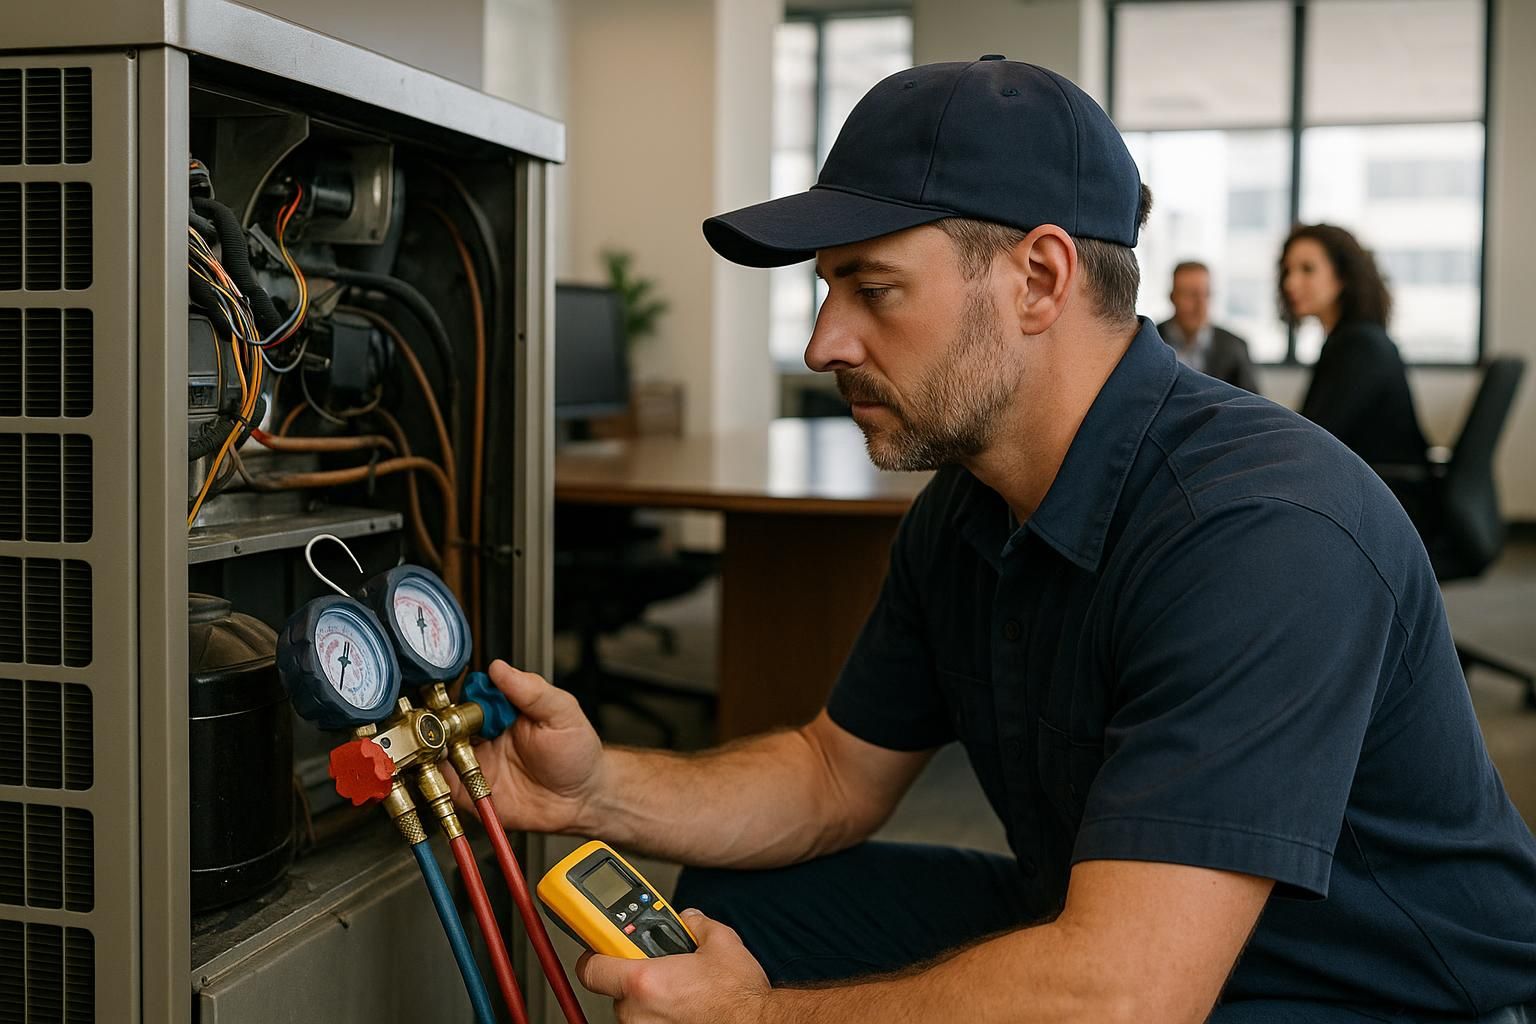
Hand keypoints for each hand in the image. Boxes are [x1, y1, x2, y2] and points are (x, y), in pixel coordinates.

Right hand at [447, 659, 605, 833]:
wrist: (583, 800)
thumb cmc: (576, 754)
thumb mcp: (562, 713)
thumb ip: (532, 690)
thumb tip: (500, 668)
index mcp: (502, 711)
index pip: (468, 696)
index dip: (457, 697)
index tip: (451, 702)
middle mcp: (484, 736)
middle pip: (446, 724)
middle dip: (436, 724)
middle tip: (436, 727)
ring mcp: (475, 763)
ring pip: (438, 752)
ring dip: (430, 749)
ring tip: (435, 749)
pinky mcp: (470, 792)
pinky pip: (443, 786)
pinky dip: (433, 779)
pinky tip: (436, 773)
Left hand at [577, 909, 772, 1023]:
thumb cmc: (739, 998)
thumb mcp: (721, 943)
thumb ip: (696, 924)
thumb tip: (688, 920)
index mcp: (643, 981)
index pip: (591, 967)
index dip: (596, 951)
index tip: (601, 943)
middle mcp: (637, 1012)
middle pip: (616, 986)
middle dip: (635, 972)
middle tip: (661, 964)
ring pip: (634, 1008)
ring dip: (650, 996)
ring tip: (681, 987)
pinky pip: (650, 1022)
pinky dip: (662, 1013)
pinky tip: (686, 1005)